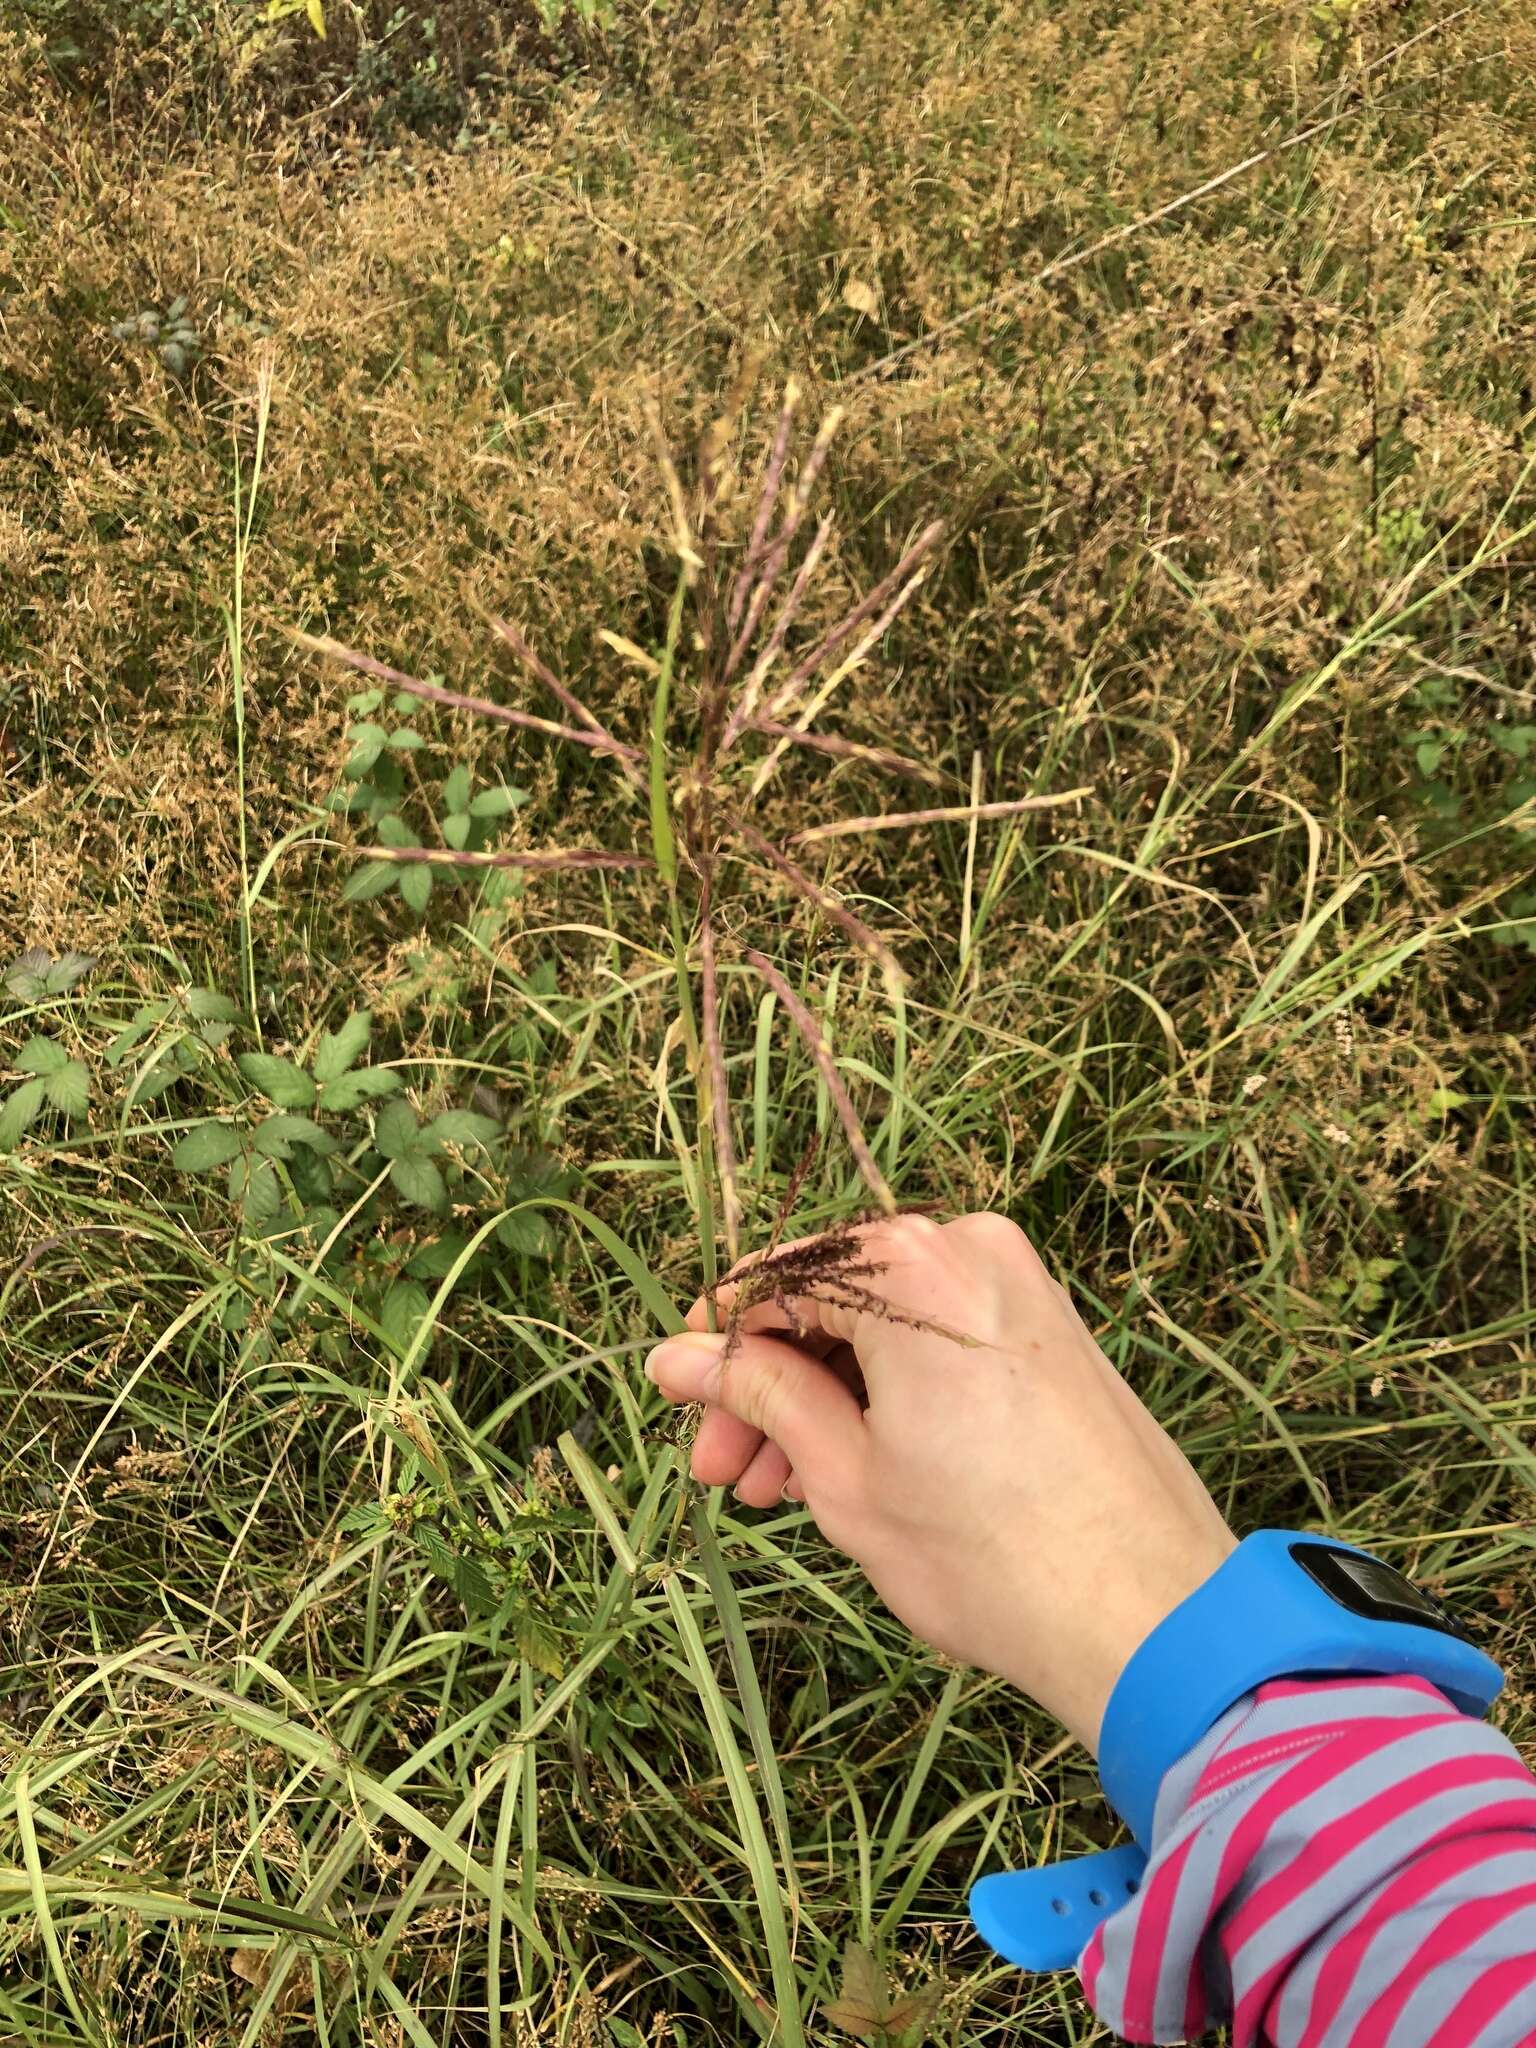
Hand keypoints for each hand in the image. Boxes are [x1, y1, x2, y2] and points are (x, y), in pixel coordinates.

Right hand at [644, 1212, 1234, 1750]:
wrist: (1149, 1612)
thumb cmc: (988, 1551)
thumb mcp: (844, 1472)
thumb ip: (759, 1395)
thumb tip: (675, 1359)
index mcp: (912, 1263)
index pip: (777, 1279)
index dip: (719, 1346)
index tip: (686, 1406)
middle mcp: (971, 1249)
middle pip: (832, 1302)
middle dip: (771, 1388)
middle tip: (730, 1475)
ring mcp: (1021, 1286)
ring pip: (883, 1328)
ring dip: (824, 1400)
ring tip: (785, 1495)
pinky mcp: (1052, 1331)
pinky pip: (938, 1342)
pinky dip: (888, 1395)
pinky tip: (856, 1472)